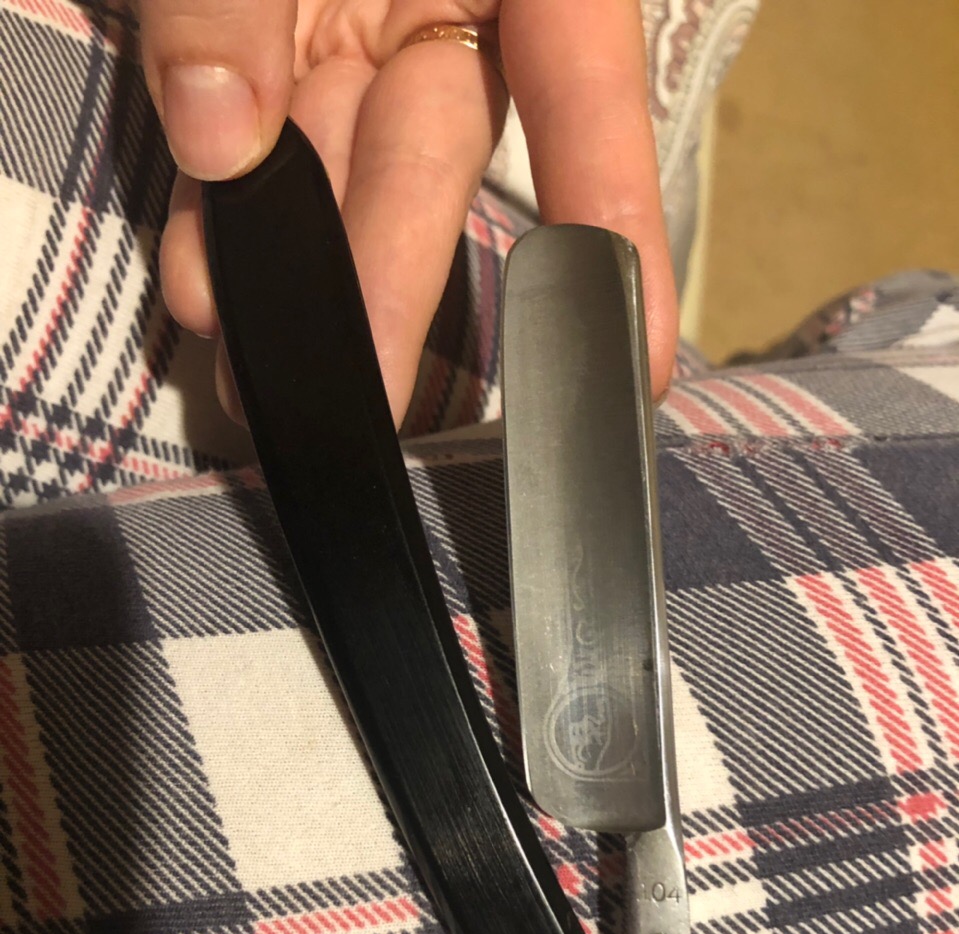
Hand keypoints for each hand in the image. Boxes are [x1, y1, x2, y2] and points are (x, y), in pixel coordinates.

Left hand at [144, 0, 676, 423]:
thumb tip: (223, 135)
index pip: (581, 101)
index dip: (613, 232)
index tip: (634, 360)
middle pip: (435, 161)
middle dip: (397, 289)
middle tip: (369, 399)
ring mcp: (360, 24)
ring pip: (341, 170)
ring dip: (296, 275)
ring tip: (262, 374)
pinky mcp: (278, 47)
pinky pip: (264, 141)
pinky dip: (229, 216)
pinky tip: (214, 283)